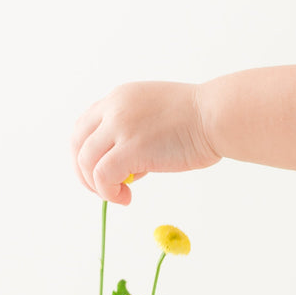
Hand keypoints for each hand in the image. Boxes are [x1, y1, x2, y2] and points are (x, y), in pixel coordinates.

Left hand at [71, 81, 220, 203]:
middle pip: (78, 142)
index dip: (88, 150)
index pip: (87, 124)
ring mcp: (120, 127)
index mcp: (121, 97)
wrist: (218, 116)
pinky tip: (126, 198)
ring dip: (96, 185)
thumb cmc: (202, 119)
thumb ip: (138, 134)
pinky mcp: (130, 149)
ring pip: (86, 161)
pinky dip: (109, 192)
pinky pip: (103, 176)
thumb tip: (132, 168)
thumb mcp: (159, 116)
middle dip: (83, 169)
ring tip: (118, 195)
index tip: (100, 167)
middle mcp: (115, 108)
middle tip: (101, 188)